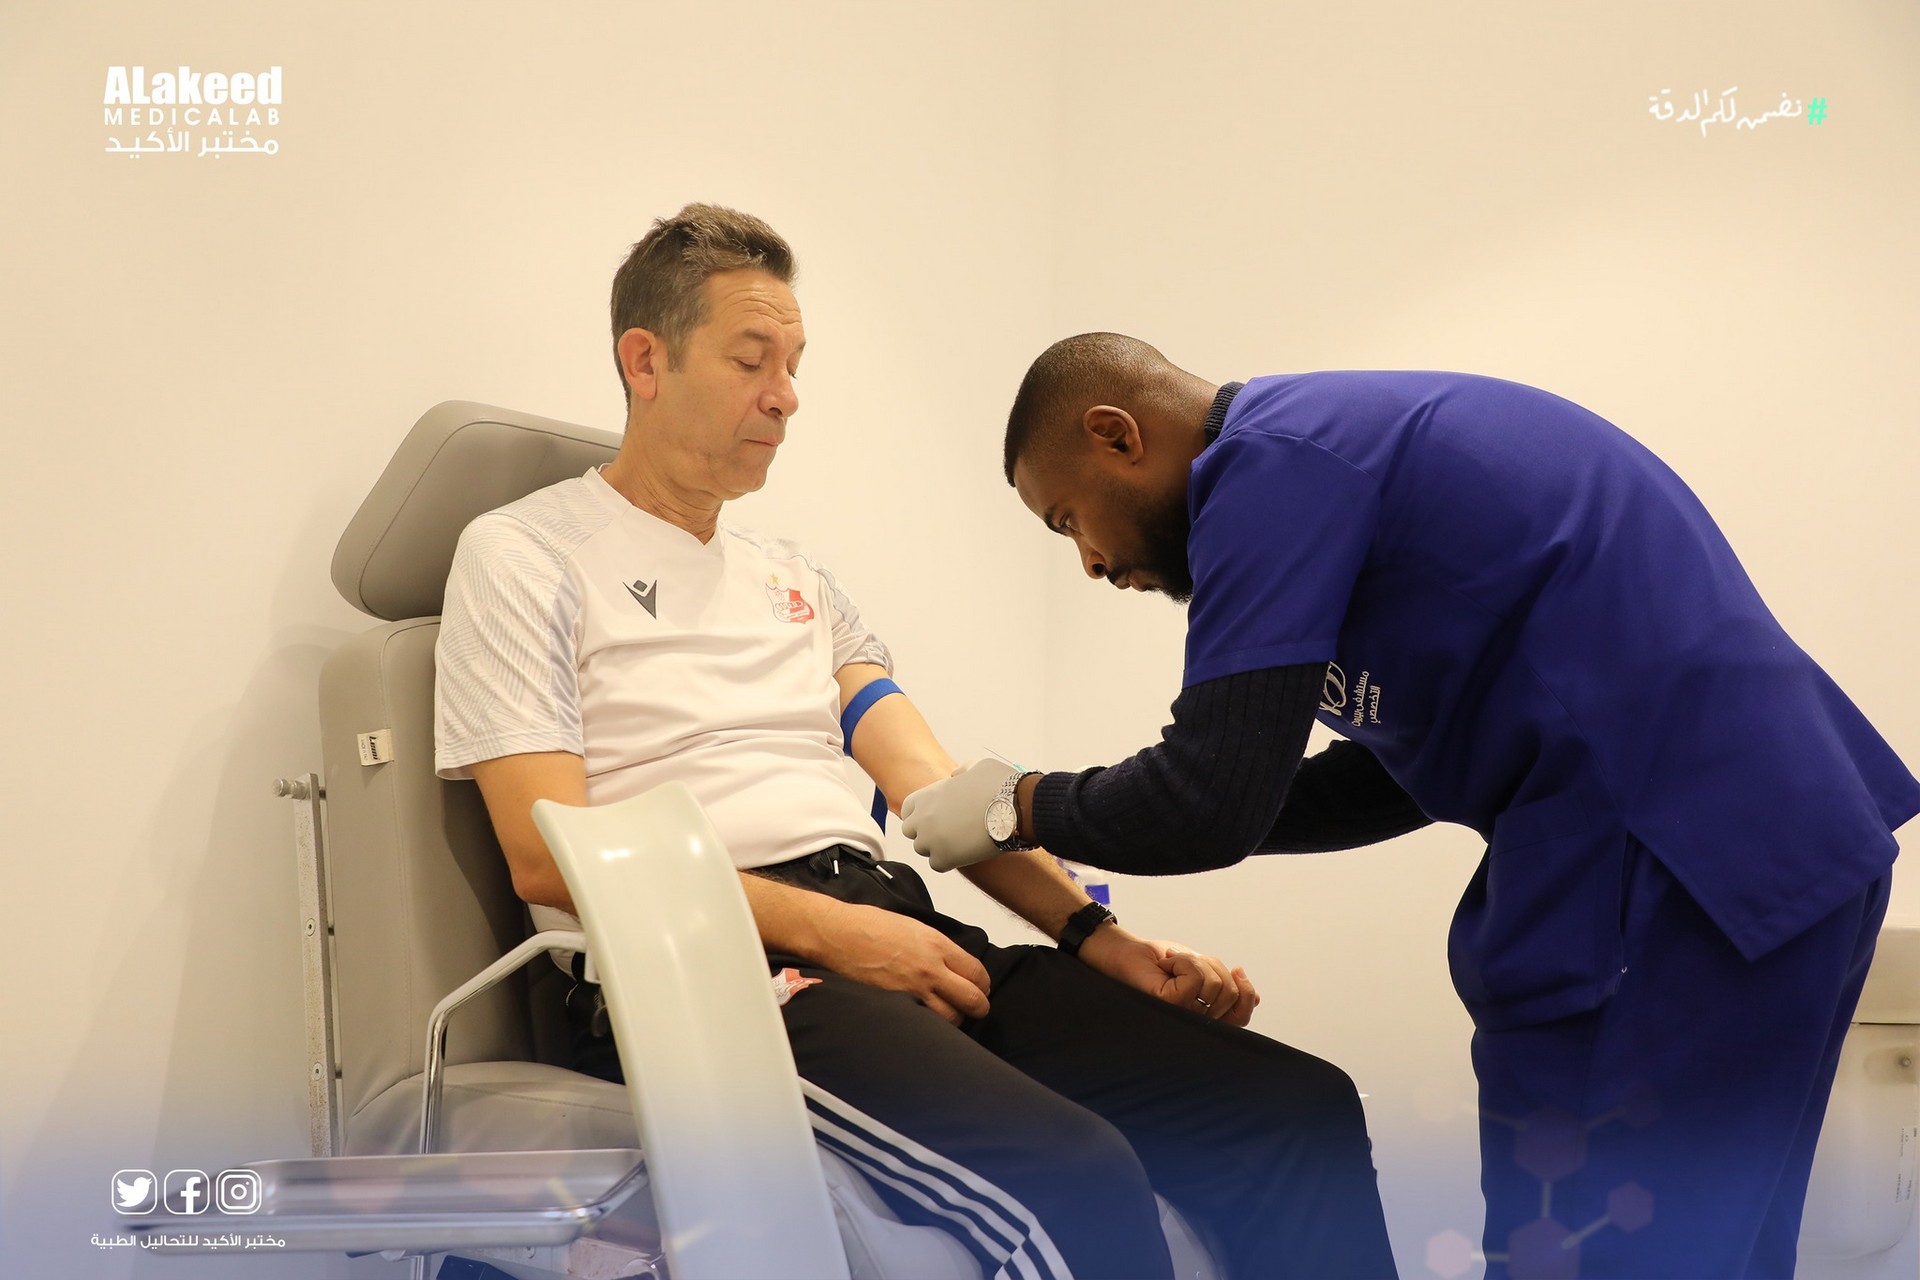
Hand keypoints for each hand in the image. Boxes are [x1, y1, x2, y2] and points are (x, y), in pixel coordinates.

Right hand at [817, 899, 992, 1024]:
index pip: (978, 973)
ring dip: (955, 1019)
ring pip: (951, 1019)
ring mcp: (912, 990)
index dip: (983, 985)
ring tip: (948, 1015)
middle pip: (973, 1000)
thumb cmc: (868, 925)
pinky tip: (926, 1021)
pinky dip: (930, 1026)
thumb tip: (952, 962)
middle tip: (974, 1008)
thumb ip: (937, 947)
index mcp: (936, 945)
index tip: (980, 988)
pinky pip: (923, 1023)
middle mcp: (929, 969)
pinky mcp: (894, 1005)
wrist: (836, 934)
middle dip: (978, 1007)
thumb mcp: (913, 926)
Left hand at [900, 758, 1021, 871]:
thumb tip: (956, 775)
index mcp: (927, 796)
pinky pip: (937, 865)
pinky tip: (965, 853)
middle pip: (911, 832)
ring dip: (938, 847)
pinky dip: (949, 861)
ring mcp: (930, 840)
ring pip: (923, 850)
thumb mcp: (978, 766)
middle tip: (948, 832)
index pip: (907, 810)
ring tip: (961, 843)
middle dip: (926, 832)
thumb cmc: (1000, 785)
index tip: (935, 818)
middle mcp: (922, 818)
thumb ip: (961, 771)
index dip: (920, 814)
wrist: (1015, 807)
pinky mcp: (943, 858)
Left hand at [1078, 928, 1259, 1027]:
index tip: (1236, 970)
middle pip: (1231, 994)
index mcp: (1204, 1016)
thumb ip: (1224, 985)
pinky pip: (1196, 978)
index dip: (1246, 992)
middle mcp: (1194, 1022)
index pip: (1241, 1016)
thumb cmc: (1157, 961)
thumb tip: (1256, 998)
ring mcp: (1181, 1016)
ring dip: (1195, 961)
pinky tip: (1166, 964)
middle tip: (1186, 963)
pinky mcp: (1169, 1005)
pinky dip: (1184, 960)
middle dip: (1214, 967)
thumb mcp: (1200, 969)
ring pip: (1216, 984)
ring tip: (1173, 964)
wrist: (1123, 951)